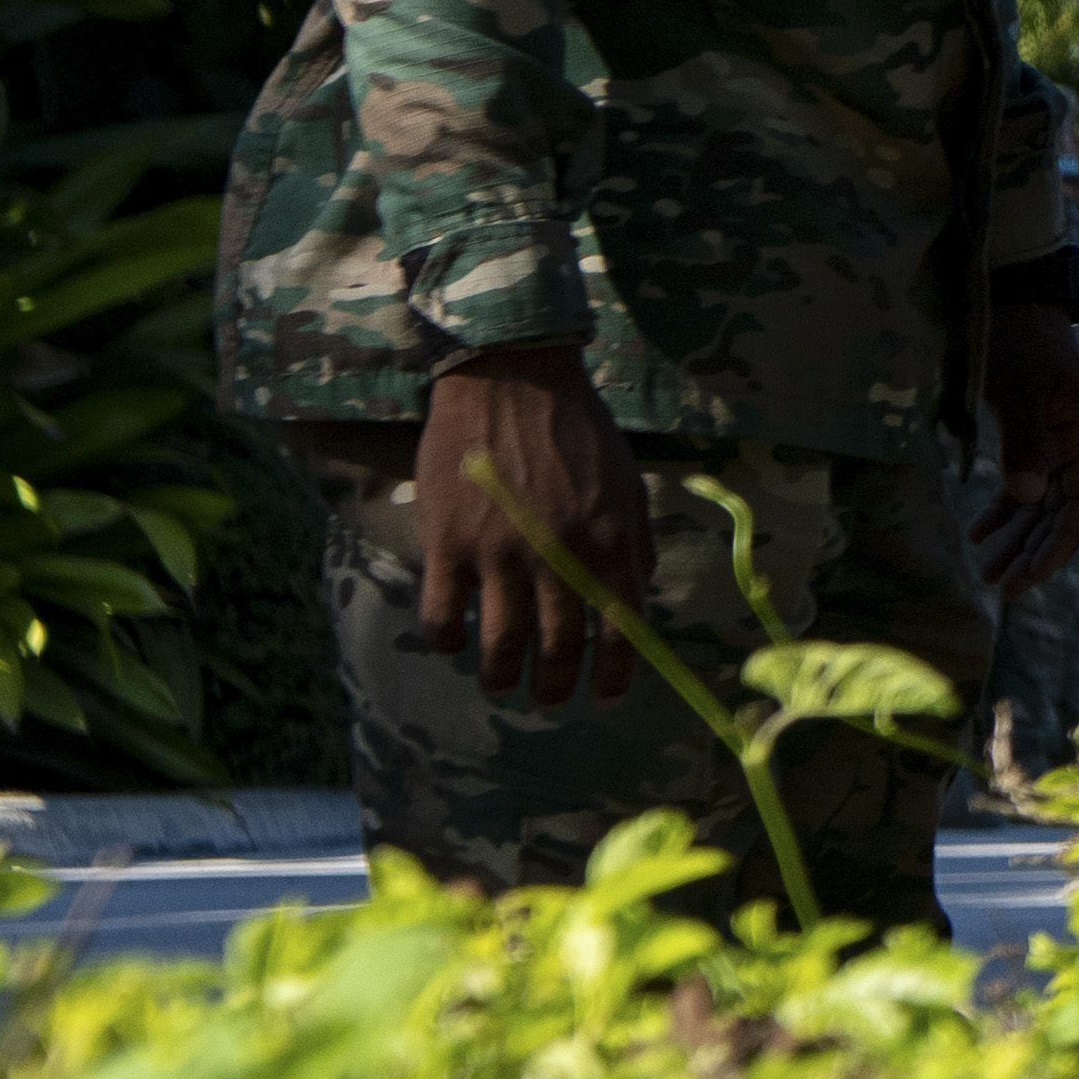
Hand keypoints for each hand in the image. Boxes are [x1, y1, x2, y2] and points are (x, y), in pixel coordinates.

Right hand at [413, 342, 650, 709]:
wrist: (513, 379)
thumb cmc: (577, 431)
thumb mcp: (627, 484)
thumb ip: (635, 544)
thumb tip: (637, 599)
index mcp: (610, 542)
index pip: (620, 630)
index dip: (615, 674)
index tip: (607, 697)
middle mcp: (558, 556)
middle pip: (557, 649)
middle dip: (555, 687)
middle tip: (550, 699)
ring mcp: (498, 553)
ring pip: (499, 645)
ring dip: (501, 677)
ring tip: (500, 685)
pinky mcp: (447, 543)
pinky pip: (442, 616)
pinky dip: (447, 643)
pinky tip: (453, 646)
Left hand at [981, 297, 1078, 597]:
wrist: (1011, 299)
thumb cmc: (1018, 341)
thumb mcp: (1020, 388)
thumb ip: (1024, 441)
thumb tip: (1025, 497)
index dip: (1060, 545)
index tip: (1031, 578)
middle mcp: (1075, 444)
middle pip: (1060, 513)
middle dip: (1033, 553)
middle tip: (1002, 591)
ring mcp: (1054, 441)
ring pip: (1040, 504)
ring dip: (1017, 539)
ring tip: (988, 574)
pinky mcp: (1030, 434)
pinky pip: (1023, 485)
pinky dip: (1003, 511)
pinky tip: (979, 532)